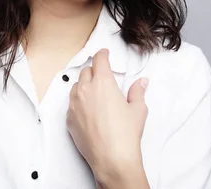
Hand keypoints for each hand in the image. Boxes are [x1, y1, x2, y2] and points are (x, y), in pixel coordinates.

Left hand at [66, 48, 149, 185]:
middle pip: (86, 72)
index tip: (104, 53)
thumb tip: (142, 82)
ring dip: (84, 85)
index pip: (99, 60)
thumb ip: (138, 92)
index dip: (102, 54)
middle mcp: (85, 90)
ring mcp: (74, 104)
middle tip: (102, 76)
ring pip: (76, 86)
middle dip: (94, 71)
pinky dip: (78, 102)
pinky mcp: (69, 118)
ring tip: (94, 93)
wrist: (112, 158)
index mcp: (103, 83)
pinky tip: (87, 110)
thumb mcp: (138, 110)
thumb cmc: (126, 133)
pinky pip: (71, 104)